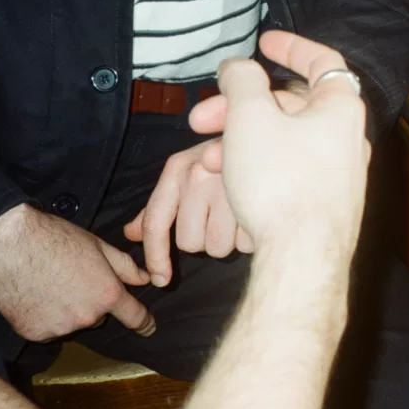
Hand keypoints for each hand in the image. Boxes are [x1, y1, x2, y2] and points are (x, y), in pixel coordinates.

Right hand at [0, 205, 154, 341]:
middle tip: (72, 281)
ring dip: (67, 311)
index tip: (148, 328)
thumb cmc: (55, 239)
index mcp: (107, 294)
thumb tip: (146, 279)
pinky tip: (34, 296)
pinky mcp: (34, 334)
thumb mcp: (99, 246)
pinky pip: (47, 330)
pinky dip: (43, 318)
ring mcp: (60, 328)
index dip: (144, 323)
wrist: (7, 245)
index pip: (134, 316)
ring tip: (49, 285)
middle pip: (97, 316)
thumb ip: (125, 267)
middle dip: (91, 303)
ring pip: (72, 323)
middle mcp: (87, 317)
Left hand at [123, 88, 308, 283]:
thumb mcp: (189, 171)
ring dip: (229, 239)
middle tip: (219, 219)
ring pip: (218, 248)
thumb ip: (160, 206)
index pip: (157, 222)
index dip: (155, 256)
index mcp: (178, 168)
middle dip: (204, 239)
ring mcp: (230, 188)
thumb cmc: (226, 156)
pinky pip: (246, 243)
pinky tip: (258, 214)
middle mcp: (200, 175)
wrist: (277, 129)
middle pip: (189, 243)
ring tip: (240, 213)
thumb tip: (131, 234)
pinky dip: (251, 235)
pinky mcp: (259, 201)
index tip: (160, 279)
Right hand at [189, 31, 369, 257]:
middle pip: (292, 106)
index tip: (263, 41)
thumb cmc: (280, 181)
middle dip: (242, 107)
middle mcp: (350, 138)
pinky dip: (260, 166)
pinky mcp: (327, 201)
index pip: (322, 60)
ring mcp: (341, 173)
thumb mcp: (249, 117)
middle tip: (199, 119)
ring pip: (285, 141)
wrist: (303, 257)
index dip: (290, 45)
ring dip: (243, 140)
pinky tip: (229, 182)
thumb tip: (239, 65)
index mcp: (342, 107)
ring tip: (206, 160)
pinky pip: (290, 171)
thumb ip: (241, 80)